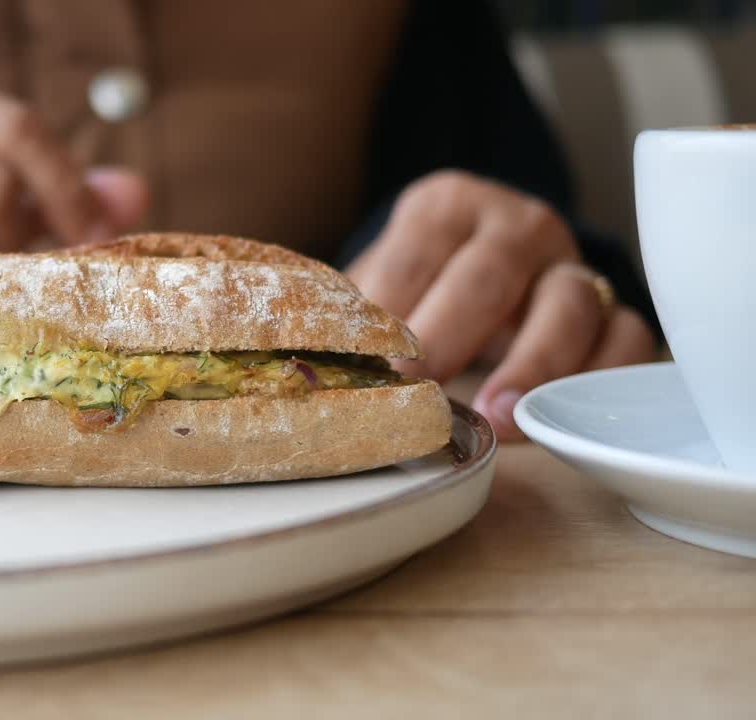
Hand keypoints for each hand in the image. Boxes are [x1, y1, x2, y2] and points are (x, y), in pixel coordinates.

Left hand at [347, 171, 655, 439]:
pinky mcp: (611, 309)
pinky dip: (599, 379)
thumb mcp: (379, 283)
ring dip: (533, 366)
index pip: (416, 254)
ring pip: (569, 303)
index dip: (394, 311)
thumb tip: (288, 359)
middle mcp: (515, 224)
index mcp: (445, 206)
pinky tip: (560, 420)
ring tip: (497, 417)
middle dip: (453, 336)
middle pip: (490, 275)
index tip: (375, 365)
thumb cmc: (419, 288)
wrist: (484, 281)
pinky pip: (627, 338)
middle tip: (423, 391)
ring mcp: (569, 264)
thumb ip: (343, 311)